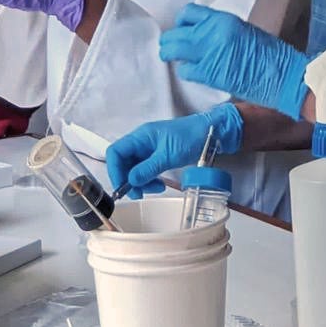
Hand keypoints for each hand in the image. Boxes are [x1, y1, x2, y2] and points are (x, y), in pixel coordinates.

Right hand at [106, 104, 242, 199]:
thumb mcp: (168, 155)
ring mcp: (149, 149)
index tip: (122, 186)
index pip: (116, 152)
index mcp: (141, 136)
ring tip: (154, 189)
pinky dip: (149, 180)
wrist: (210, 133)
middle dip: (128, 179)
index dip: (115, 170)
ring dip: (140, 182)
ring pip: (134, 169)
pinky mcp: (157, 157)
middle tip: (137, 193)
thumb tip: (130, 180)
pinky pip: (145, 170)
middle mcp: (142, 142)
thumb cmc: (190, 137)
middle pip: (123, 162)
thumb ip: (148, 168)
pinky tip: (158, 185)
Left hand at [157, 3, 309, 119]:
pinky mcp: (209, 73)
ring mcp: (208, 53)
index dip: (182, 22)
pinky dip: (185, 71)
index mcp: (222, 19)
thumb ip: (219, 29)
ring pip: (174, 50)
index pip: (188, 13)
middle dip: (170, 40)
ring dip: (171, 54)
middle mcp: (212, 33)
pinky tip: (192, 71)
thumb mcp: (242, 30)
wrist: (280, 74)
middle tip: (170, 46)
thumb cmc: (268, 53)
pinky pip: (185, 70)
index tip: (182, 29)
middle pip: (176, 32)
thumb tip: (201, 33)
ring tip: (173, 57)